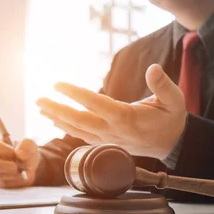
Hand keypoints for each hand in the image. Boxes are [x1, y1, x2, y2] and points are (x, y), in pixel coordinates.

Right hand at [0, 138, 38, 187]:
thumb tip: (20, 155)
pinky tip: (21, 177)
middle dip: (3, 166)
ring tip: (23, 171)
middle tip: (16, 167)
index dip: (2, 150)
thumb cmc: (25, 151)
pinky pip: (1, 185)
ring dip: (11, 175)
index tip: (15, 153)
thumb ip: (26, 145)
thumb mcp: (30, 144)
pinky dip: (14, 182)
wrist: (29, 165)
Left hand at [36, 64, 186, 159]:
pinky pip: (81, 136)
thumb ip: (162, 85)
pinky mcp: (105, 143)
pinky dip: (66, 128)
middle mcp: (112, 131)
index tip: (58, 84)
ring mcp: (107, 139)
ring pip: (77, 130)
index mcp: (126, 118)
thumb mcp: (174, 99)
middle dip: (57, 109)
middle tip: (39, 99)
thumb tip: (153, 68)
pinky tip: (54, 120)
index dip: (75, 94)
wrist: (171, 144)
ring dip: (56, 118)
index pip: (95, 103)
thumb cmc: (170, 118)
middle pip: (78, 120)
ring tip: (41, 108)